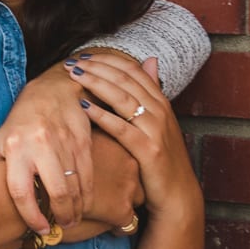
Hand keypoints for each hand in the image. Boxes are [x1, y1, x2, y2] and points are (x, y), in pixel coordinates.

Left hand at [0, 60, 93, 231]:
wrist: (54, 91)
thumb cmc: (21, 122)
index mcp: (16, 148)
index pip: (21, 190)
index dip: (30, 215)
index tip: (38, 229)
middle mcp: (42, 146)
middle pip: (56, 191)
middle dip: (60, 215)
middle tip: (60, 227)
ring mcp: (65, 144)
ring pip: (75, 186)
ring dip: (76, 208)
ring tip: (70, 220)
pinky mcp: (84, 143)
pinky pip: (89, 175)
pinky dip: (87, 194)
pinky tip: (82, 204)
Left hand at [71, 56, 202, 230]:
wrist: (177, 192)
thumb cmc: (160, 157)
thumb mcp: (158, 121)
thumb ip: (151, 92)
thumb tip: (150, 60)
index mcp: (160, 101)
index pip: (133, 70)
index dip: (107, 59)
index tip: (83, 56)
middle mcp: (160, 111)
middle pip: (126, 79)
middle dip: (97, 67)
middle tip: (71, 63)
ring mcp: (155, 129)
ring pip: (124, 98)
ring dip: (97, 83)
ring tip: (75, 76)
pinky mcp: (148, 150)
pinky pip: (122, 128)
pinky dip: (102, 115)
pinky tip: (84, 106)